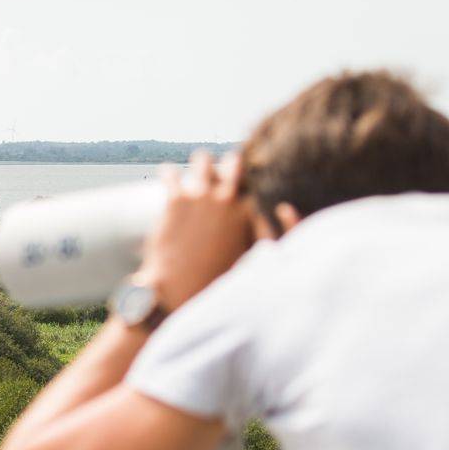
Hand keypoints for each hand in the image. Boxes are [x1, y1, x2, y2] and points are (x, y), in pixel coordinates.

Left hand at [135, 150, 253, 310]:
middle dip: (230, 163)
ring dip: (201, 161)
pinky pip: (170, 173)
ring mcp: (200, 197)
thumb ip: (265, 233)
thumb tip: (280, 213)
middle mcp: (226, 198)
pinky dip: (169, 173)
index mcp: (249, 212)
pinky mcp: (174, 201)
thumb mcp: (251, 256)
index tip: (248, 175)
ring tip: (198, 163)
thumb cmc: (218, 280)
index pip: (255, 179)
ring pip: (202, 159)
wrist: (181, 290)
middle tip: (225, 165)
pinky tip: (167, 173)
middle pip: (234, 162)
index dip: (252, 176)